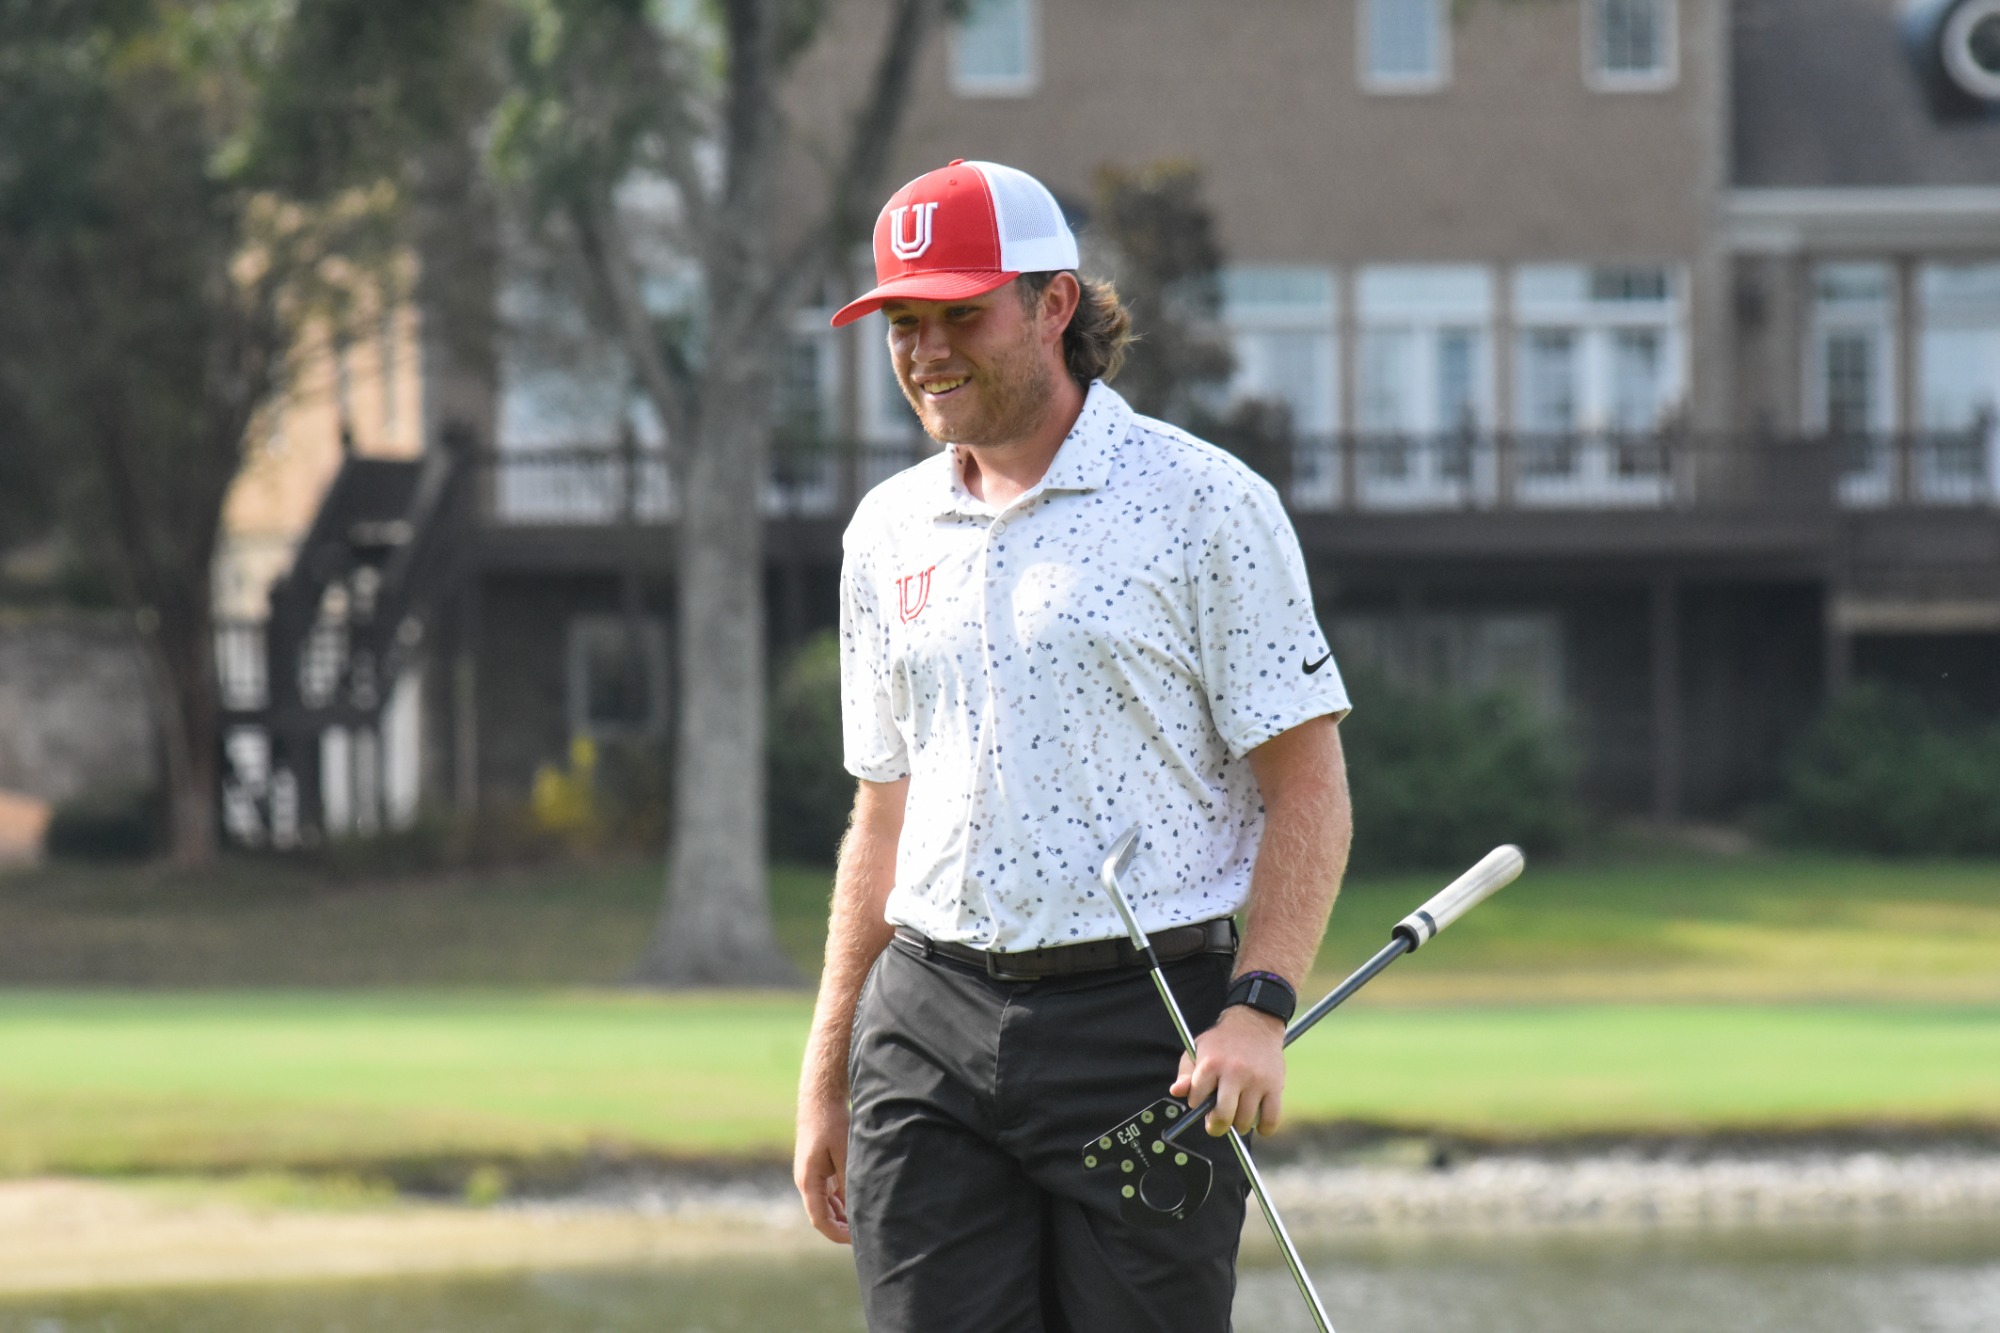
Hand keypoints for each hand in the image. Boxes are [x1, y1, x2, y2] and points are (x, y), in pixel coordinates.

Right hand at [793, 1090, 851, 1243]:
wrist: (820, 1099)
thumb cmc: (831, 1122)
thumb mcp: (844, 1151)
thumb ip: (848, 1178)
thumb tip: (856, 1204)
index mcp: (808, 1181)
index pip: (819, 1219)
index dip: (836, 1234)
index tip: (856, 1240)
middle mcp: (807, 1182)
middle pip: (822, 1215)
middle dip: (842, 1228)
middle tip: (866, 1233)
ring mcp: (812, 1176)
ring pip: (827, 1206)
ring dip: (843, 1215)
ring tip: (866, 1221)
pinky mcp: (819, 1169)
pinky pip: (830, 1193)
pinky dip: (843, 1202)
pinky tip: (859, 1203)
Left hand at [1171, 1003, 1286, 1136]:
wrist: (1255, 1023)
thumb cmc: (1222, 1042)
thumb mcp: (1198, 1050)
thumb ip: (1185, 1073)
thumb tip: (1176, 1092)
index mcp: (1211, 1064)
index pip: (1196, 1100)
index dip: (1197, 1103)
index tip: (1201, 1100)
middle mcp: (1234, 1072)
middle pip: (1223, 1116)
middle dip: (1216, 1125)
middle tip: (1217, 1122)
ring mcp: (1256, 1080)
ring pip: (1245, 1121)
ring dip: (1239, 1125)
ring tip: (1237, 1114)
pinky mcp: (1275, 1086)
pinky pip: (1271, 1120)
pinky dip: (1264, 1129)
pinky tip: (1258, 1124)